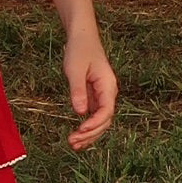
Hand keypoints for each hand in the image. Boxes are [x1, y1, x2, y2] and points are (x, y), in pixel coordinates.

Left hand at [64, 30, 117, 149]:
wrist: (82, 37)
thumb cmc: (79, 50)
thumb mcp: (75, 69)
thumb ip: (77, 90)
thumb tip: (79, 112)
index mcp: (108, 85)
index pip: (106, 110)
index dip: (95, 123)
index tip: (80, 129)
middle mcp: (108, 93)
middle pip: (104, 120)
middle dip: (90, 133)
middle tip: (72, 142)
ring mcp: (102, 96)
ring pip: (100, 121)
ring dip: (88, 134)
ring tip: (73, 145)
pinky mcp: (95, 97)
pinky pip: (93, 117)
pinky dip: (86, 128)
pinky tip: (76, 137)